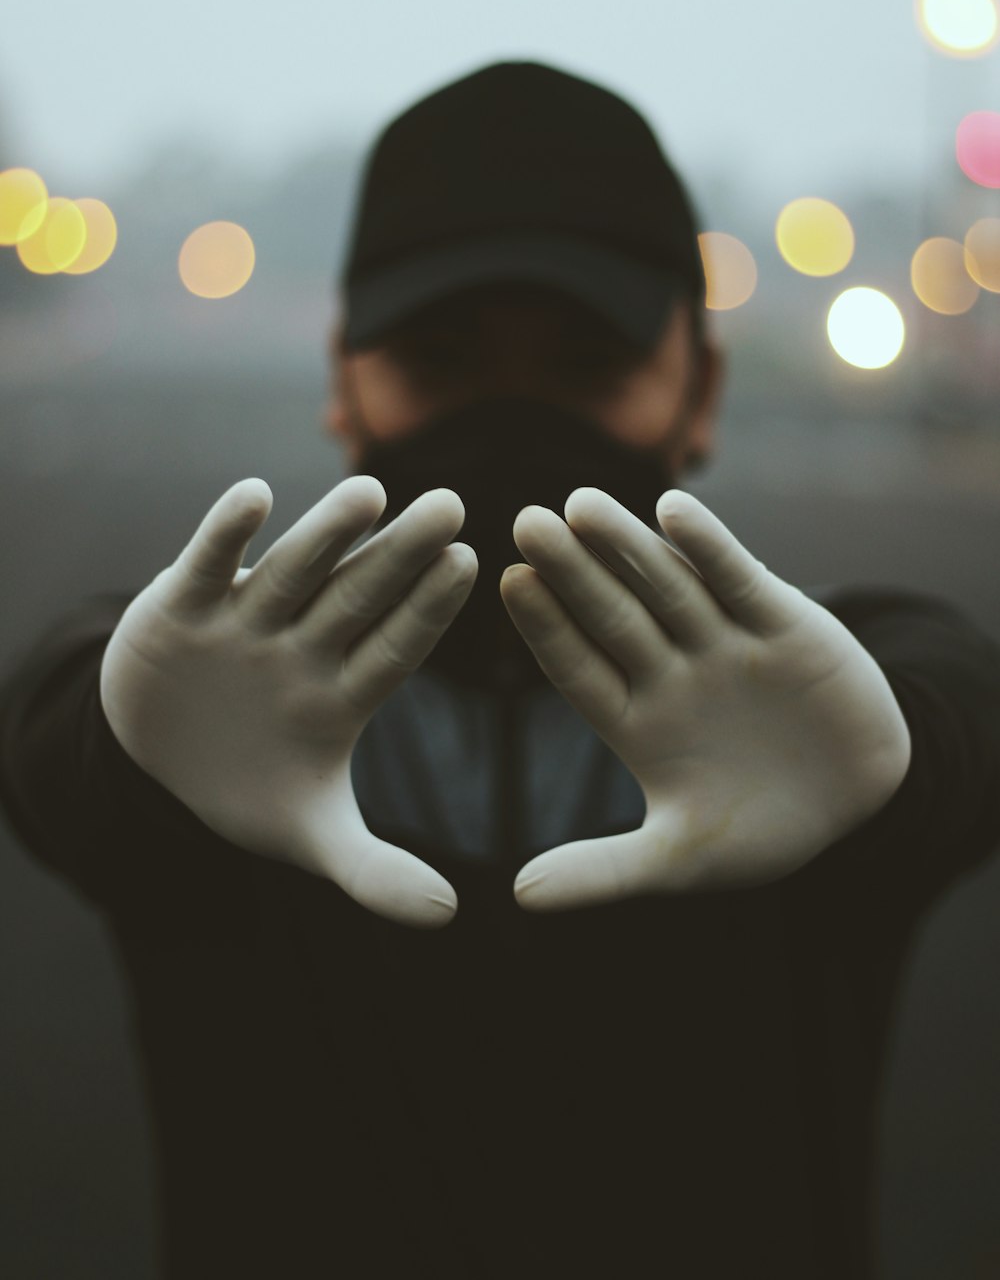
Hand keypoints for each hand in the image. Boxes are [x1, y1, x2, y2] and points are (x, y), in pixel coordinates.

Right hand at [99, 476, 476, 927]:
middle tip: (452, 505)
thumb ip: (374, 873)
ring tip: (370, 491)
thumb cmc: (244, 784)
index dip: (427, 610)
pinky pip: (209, 562)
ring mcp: (246, 620)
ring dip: (327, 533)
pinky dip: (226, 534)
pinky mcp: (185, 604)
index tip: (471, 566)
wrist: (151, 763)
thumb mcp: (307, 834)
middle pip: (357, 594)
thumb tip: (449, 918)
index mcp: (340, 692)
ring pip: (294, 570)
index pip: (394, 647)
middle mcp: (301, 645)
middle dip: (399, 554)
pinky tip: (255, 496)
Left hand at [500, 488, 911, 910]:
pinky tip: (673, 510)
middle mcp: (672, 671)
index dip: (547, 628)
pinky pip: (739, 579)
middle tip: (525, 521)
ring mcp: (723, 642)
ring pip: (667, 587)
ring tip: (581, 503)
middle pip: (614, 614)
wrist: (863, 803)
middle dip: (572, 571)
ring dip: (627, 545)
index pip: (580, 668)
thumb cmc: (764, 830)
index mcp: (637, 721)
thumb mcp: (680, 859)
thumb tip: (517, 897)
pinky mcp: (782, 623)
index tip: (507, 584)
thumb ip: (604, 872)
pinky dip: (709, 548)